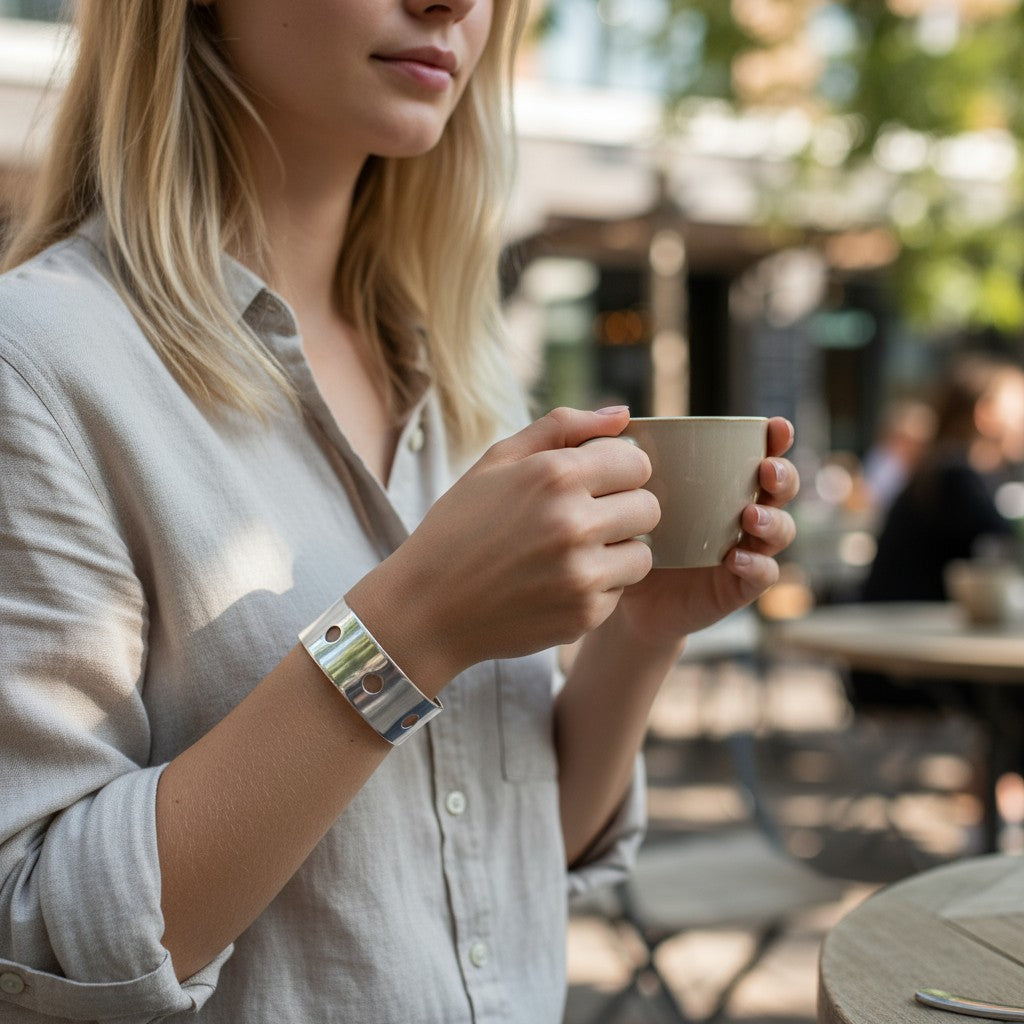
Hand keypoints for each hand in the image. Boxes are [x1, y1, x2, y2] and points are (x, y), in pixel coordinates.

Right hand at [346, 406, 658, 692]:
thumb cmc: (460, 527)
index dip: (618, 470)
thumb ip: (562, 428)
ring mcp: (581, 573)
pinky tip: (556, 583)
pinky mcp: (585, 614)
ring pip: (643, 554)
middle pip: (649, 507)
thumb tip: (622, 414)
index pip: (636, 461)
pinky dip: (597, 587)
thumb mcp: (496, 461)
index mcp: (554, 475)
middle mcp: (574, 522)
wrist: (426, 608)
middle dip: (624, 510)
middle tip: (587, 520)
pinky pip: (620, 591)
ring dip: (617, 552)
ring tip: (573, 553)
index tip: (596, 483)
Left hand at [609, 416, 798, 649]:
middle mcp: (743, 514)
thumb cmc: (632, 539)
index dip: (776, 440)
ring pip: (781, 531)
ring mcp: (746, 550)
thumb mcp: (630, 497)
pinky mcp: (738, 587)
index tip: (776, 426)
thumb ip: (630, 459)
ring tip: (750, 515)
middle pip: (781, 490)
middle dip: (783, 476)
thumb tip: (621, 415)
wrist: (627, 602)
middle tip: (766, 471)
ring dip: (773, 520)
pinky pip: (763, 574)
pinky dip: (756, 565)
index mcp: (725, 486)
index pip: (762, 455)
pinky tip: (736, 558)